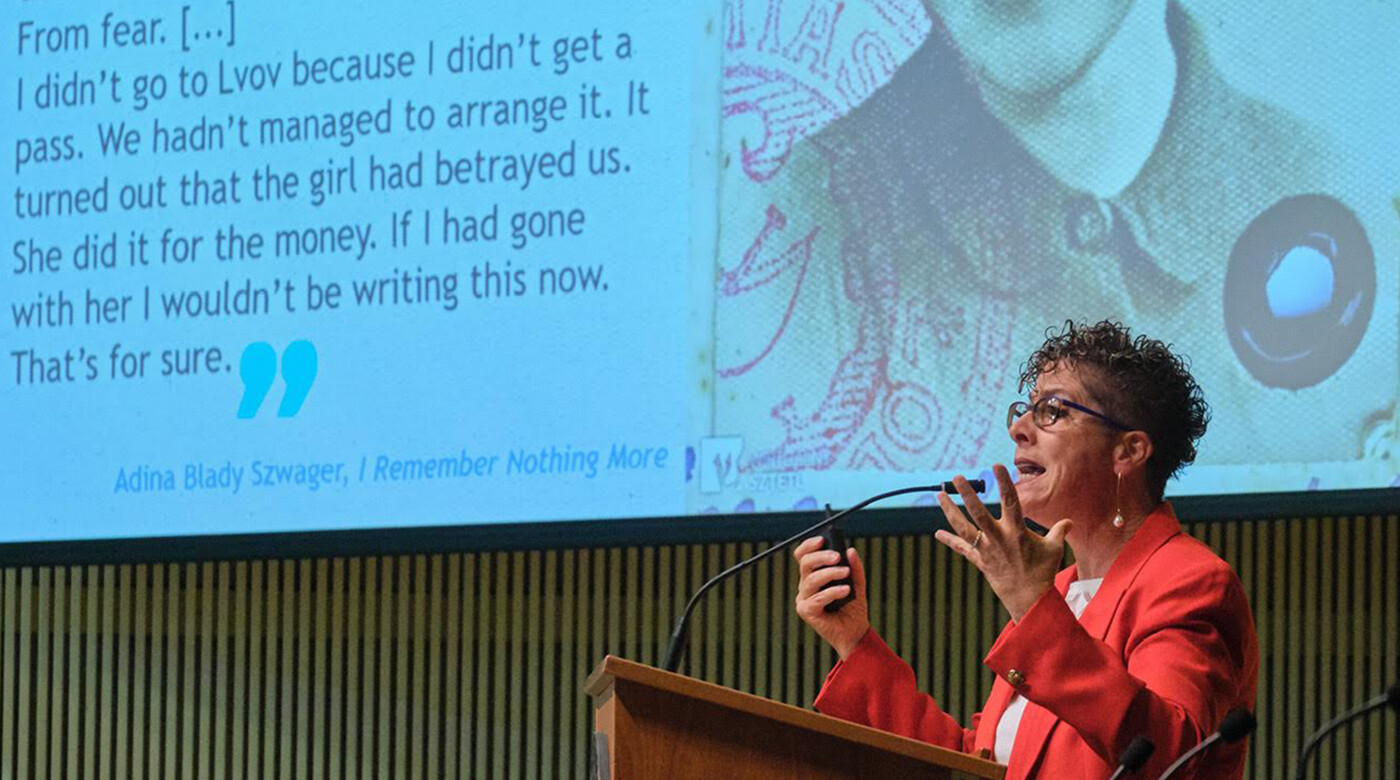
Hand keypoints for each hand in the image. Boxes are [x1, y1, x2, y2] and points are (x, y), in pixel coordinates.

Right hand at [793, 536, 869, 658]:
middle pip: (805, 564)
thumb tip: (851, 550)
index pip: (803, 556)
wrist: (855, 633)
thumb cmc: (852, 608)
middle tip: (838, 557)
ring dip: (829, 574)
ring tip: (845, 573)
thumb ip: (854, 568)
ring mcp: (804, 599)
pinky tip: (845, 590)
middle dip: (821, 557)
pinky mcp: (806, 612)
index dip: (809, 545)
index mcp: (813, 576)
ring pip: (811, 580)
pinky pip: (816, 598)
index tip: (823, 539)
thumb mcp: (856, 584)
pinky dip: (832, 592)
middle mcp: (806, 586)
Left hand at [933, 464, 1071, 621]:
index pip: (1011, 501)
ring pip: (964, 528)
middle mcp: (999, 538)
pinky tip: (937, 534)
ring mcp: (986, 549)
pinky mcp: (979, 561)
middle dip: (967, 494)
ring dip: (950, 511)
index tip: (996, 466)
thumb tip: (1069, 522)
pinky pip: (962, 549)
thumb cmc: (1043, 572)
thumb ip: (1059, 531)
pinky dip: (950, 541)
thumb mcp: (1054, 549)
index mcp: (1017, 532)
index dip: (1004, 483)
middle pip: (979, 513)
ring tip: (939, 495)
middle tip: (957, 477)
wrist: (1029, 599)